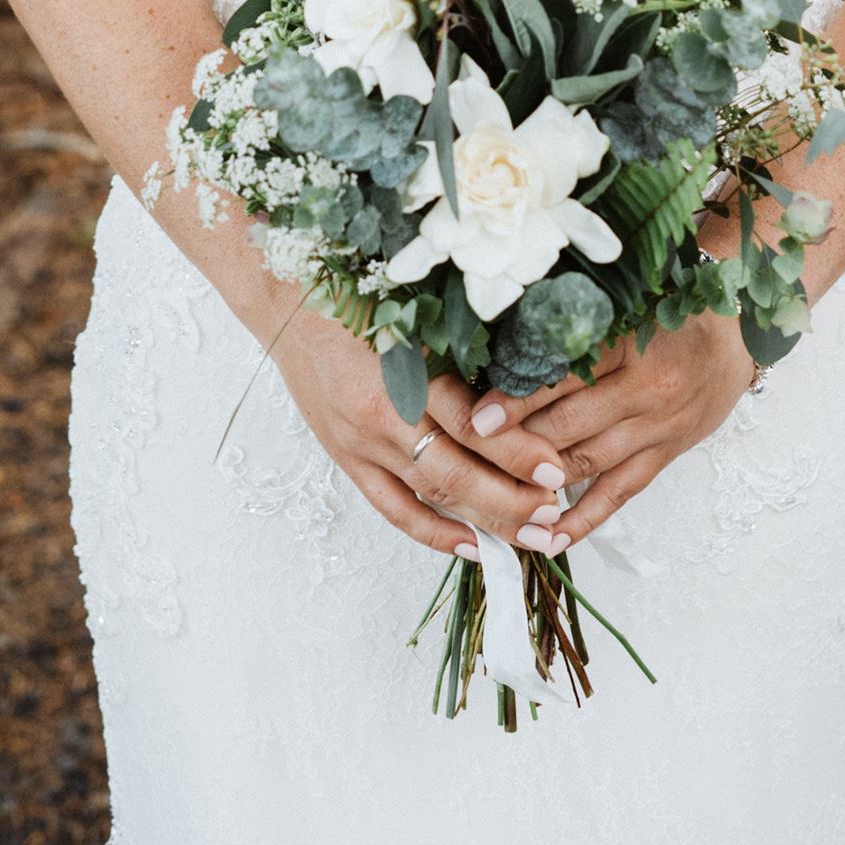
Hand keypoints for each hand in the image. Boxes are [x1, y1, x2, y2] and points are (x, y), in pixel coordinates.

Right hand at [270, 307, 590, 559]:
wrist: (289, 304)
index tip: (555, 469)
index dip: (515, 452)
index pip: (469, 426)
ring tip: (529, 538)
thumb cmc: (360, 297)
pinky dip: (433, 532)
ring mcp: (361, 444)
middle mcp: (381, 415)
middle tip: (553, 516)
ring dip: (483, 521)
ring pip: (430, 496)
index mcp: (403, 371)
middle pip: (454, 473)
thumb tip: (528, 382)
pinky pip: (393, 509)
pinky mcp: (347, 459)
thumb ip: (463, 349)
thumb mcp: (416, 312)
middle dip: (509, 501)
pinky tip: (472, 547)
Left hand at [466, 314, 757, 545]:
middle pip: (569, 425)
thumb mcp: (627, 302)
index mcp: (628, 344)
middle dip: (517, 445)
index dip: (518, 398)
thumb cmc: (671, 308)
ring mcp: (656, 427)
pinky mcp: (666, 454)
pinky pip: (620, 492)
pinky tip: (549, 537)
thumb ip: (576, 323)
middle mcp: (643, 389)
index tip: (478, 416)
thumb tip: (506, 340)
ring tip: (494, 501)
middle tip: (473, 464)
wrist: (738, 329)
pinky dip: (584, 519)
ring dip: (540, 483)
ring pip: (588, 461)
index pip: (563, 377)